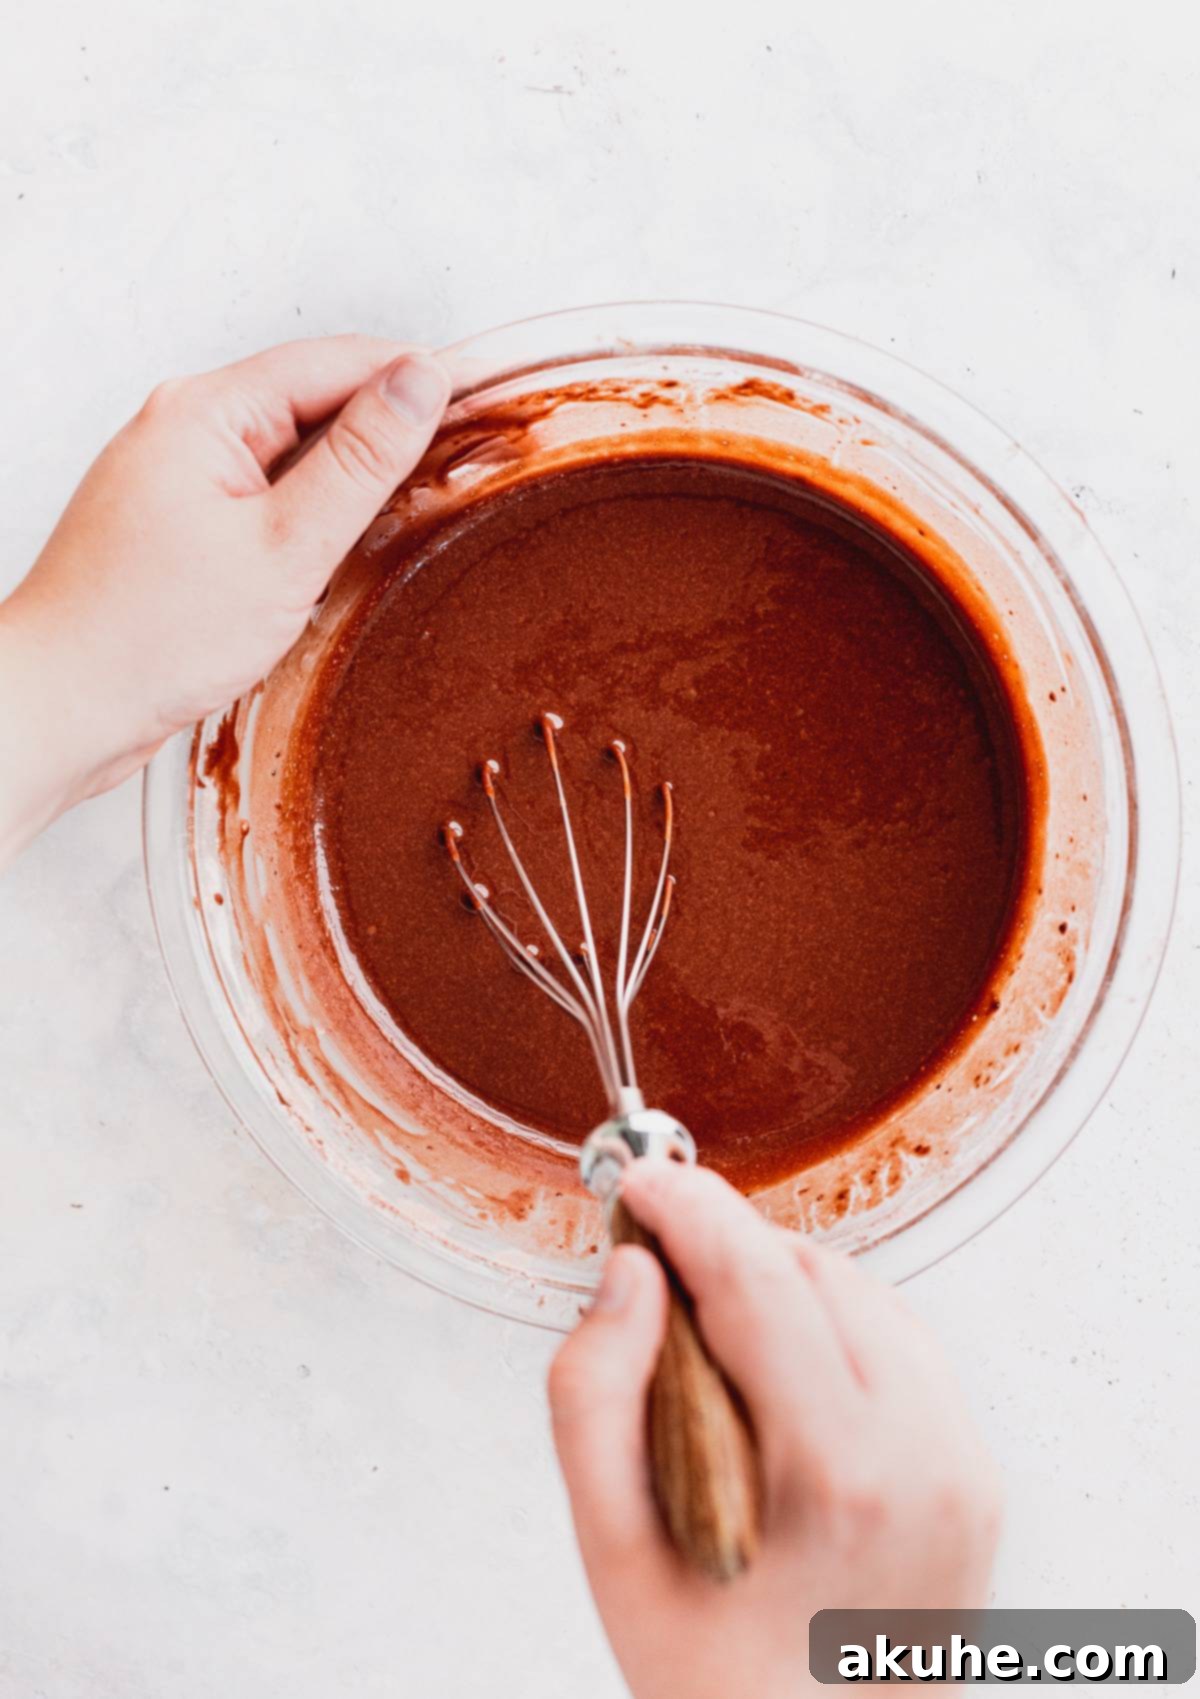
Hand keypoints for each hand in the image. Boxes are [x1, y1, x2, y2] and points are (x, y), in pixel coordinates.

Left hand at [0, 336, 449, 863]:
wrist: (62, 707)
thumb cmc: (148, 637)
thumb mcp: (284, 547)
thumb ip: (359, 461)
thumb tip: (418, 382)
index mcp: (204, 412)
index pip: (337, 362)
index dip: (418, 374)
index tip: (488, 390)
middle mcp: (183, 427)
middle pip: (314, 399)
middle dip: (391, 422)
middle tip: (471, 448)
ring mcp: (178, 476)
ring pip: (291, 451)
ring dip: (354, 470)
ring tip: (424, 494)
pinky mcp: (179, 524)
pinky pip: (265, 495)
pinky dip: (313, 510)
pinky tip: (347, 542)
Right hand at [549, 1163, 1001, 1698]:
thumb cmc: (713, 1679)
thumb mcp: (612, 1547)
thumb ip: (596, 1392)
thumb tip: (631, 1275)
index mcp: (836, 1470)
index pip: (758, 1279)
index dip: (690, 1209)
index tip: (640, 1181)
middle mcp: (922, 1453)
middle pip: (812, 1274)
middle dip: (727, 1248)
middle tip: (656, 1271)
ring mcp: (962, 1462)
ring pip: (863, 1295)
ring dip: (781, 1286)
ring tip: (713, 1336)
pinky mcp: (976, 1471)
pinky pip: (900, 1345)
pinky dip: (834, 1329)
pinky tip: (782, 1373)